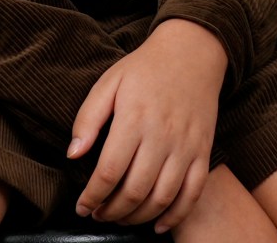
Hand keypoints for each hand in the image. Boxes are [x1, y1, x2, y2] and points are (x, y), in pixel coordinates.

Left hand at [67, 19, 228, 232]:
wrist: (192, 52)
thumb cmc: (145, 69)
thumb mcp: (109, 83)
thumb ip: (88, 119)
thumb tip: (73, 155)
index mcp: (134, 119)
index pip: (109, 172)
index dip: (92, 197)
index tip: (82, 207)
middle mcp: (162, 136)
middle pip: (134, 191)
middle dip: (111, 212)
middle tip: (98, 215)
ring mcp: (186, 146)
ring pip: (162, 198)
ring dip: (137, 217)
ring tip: (121, 218)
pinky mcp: (203, 152)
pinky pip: (192, 194)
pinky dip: (175, 216)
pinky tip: (157, 225)